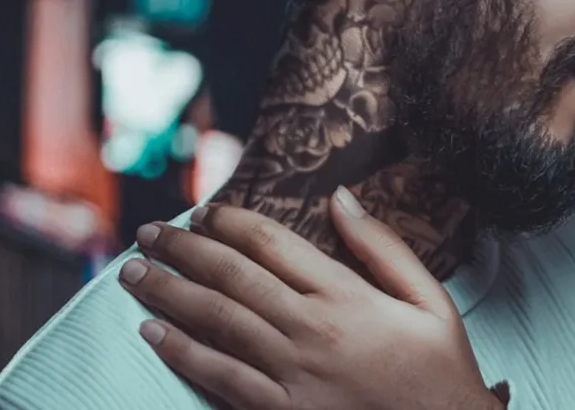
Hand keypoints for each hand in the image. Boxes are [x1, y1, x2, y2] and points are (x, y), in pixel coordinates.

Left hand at [118, 188, 500, 409]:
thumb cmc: (440, 369)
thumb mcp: (430, 298)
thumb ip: (383, 247)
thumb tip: (340, 197)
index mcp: (347, 295)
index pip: (274, 244)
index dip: (232, 222)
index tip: (205, 210)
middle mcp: (311, 329)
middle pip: (233, 277)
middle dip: (185, 250)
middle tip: (150, 232)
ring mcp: (291, 374)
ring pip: (217, 322)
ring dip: (170, 293)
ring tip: (135, 273)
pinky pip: (220, 378)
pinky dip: (182, 354)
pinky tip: (153, 334)